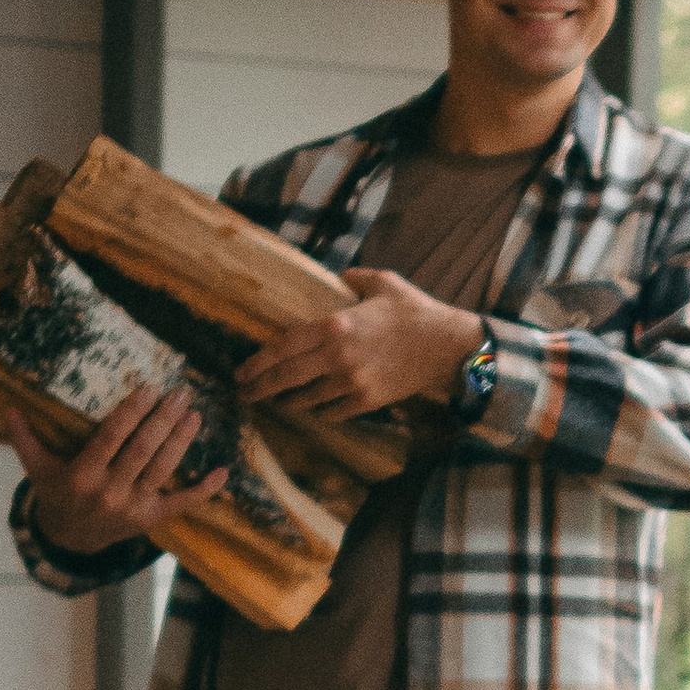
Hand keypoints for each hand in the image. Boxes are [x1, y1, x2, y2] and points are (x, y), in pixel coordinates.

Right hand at [8, 392, 224, 556]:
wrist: (70, 540)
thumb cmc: (56, 495)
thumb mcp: (36, 468)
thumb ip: (24, 438)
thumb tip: (7, 405)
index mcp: (82, 475)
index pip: (111, 437)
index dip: (132, 412)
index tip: (149, 389)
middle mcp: (110, 491)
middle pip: (143, 450)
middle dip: (164, 420)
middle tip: (182, 393)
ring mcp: (133, 507)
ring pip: (163, 469)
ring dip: (182, 441)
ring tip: (194, 415)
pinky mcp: (151, 519)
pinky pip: (182, 503)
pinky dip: (204, 490)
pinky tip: (222, 471)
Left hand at [237, 269, 481, 416]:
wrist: (448, 346)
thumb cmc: (416, 311)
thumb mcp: (383, 282)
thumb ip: (354, 279)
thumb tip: (338, 277)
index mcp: (335, 325)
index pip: (284, 346)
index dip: (258, 361)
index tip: (241, 371)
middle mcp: (337, 355)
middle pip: (287, 377)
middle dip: (260, 388)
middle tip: (244, 395)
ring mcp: (352, 381)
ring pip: (307, 398)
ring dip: (288, 402)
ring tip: (277, 403)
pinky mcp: (368, 400)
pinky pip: (334, 411)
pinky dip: (321, 412)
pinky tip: (313, 410)